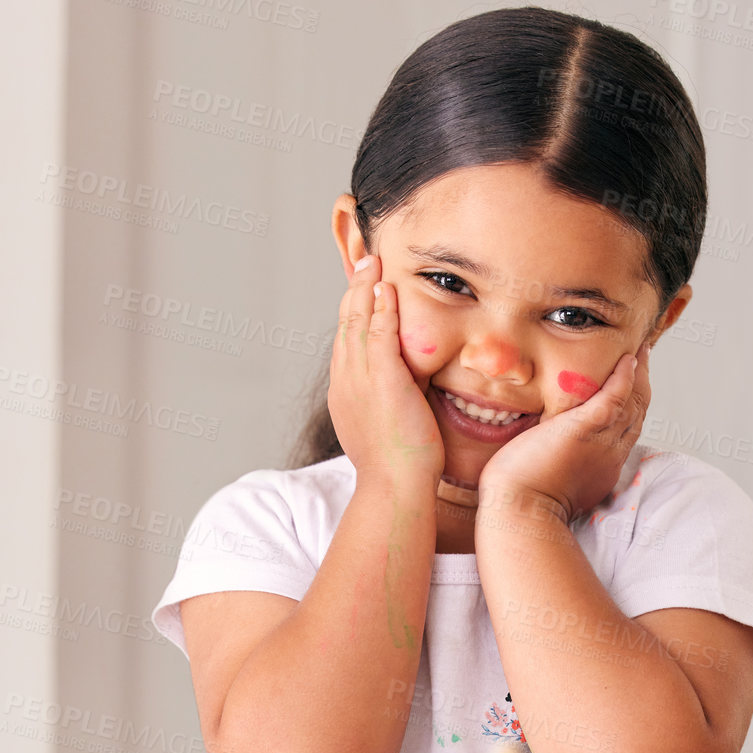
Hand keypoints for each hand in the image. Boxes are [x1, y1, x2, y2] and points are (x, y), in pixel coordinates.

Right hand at [327, 256, 443, 487]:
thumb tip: (409, 392)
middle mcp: (345, 383)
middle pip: (344, 325)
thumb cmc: (397, 470)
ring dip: (365, 289)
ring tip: (373, 263)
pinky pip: (378, 334)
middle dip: (354, 292)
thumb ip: (391, 404)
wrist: (394, 489)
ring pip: (356, 323)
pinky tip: (386, 287)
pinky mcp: (382, 381)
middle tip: (364, 264)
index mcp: (344, 394)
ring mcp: (360, 381)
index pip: (345, 344)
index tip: (362, 293)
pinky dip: (381, 308)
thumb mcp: (385, 429)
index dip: (352, 314)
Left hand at [479, 344, 650, 523]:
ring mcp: (602, 442)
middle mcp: (610, 454)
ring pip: (632, 402)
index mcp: (602, 468)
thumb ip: (556, 462)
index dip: (631, 406)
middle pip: (636, 414)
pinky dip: (625, 376)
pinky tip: (628, 359)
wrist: (521, 513)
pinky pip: (616, 396)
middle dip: (641, 385)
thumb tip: (542, 448)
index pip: (624, 430)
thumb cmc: (522, 502)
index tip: (630, 387)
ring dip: (639, 374)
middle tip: (642, 358)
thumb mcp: (551, 480)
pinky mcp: (586, 429)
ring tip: (639, 350)